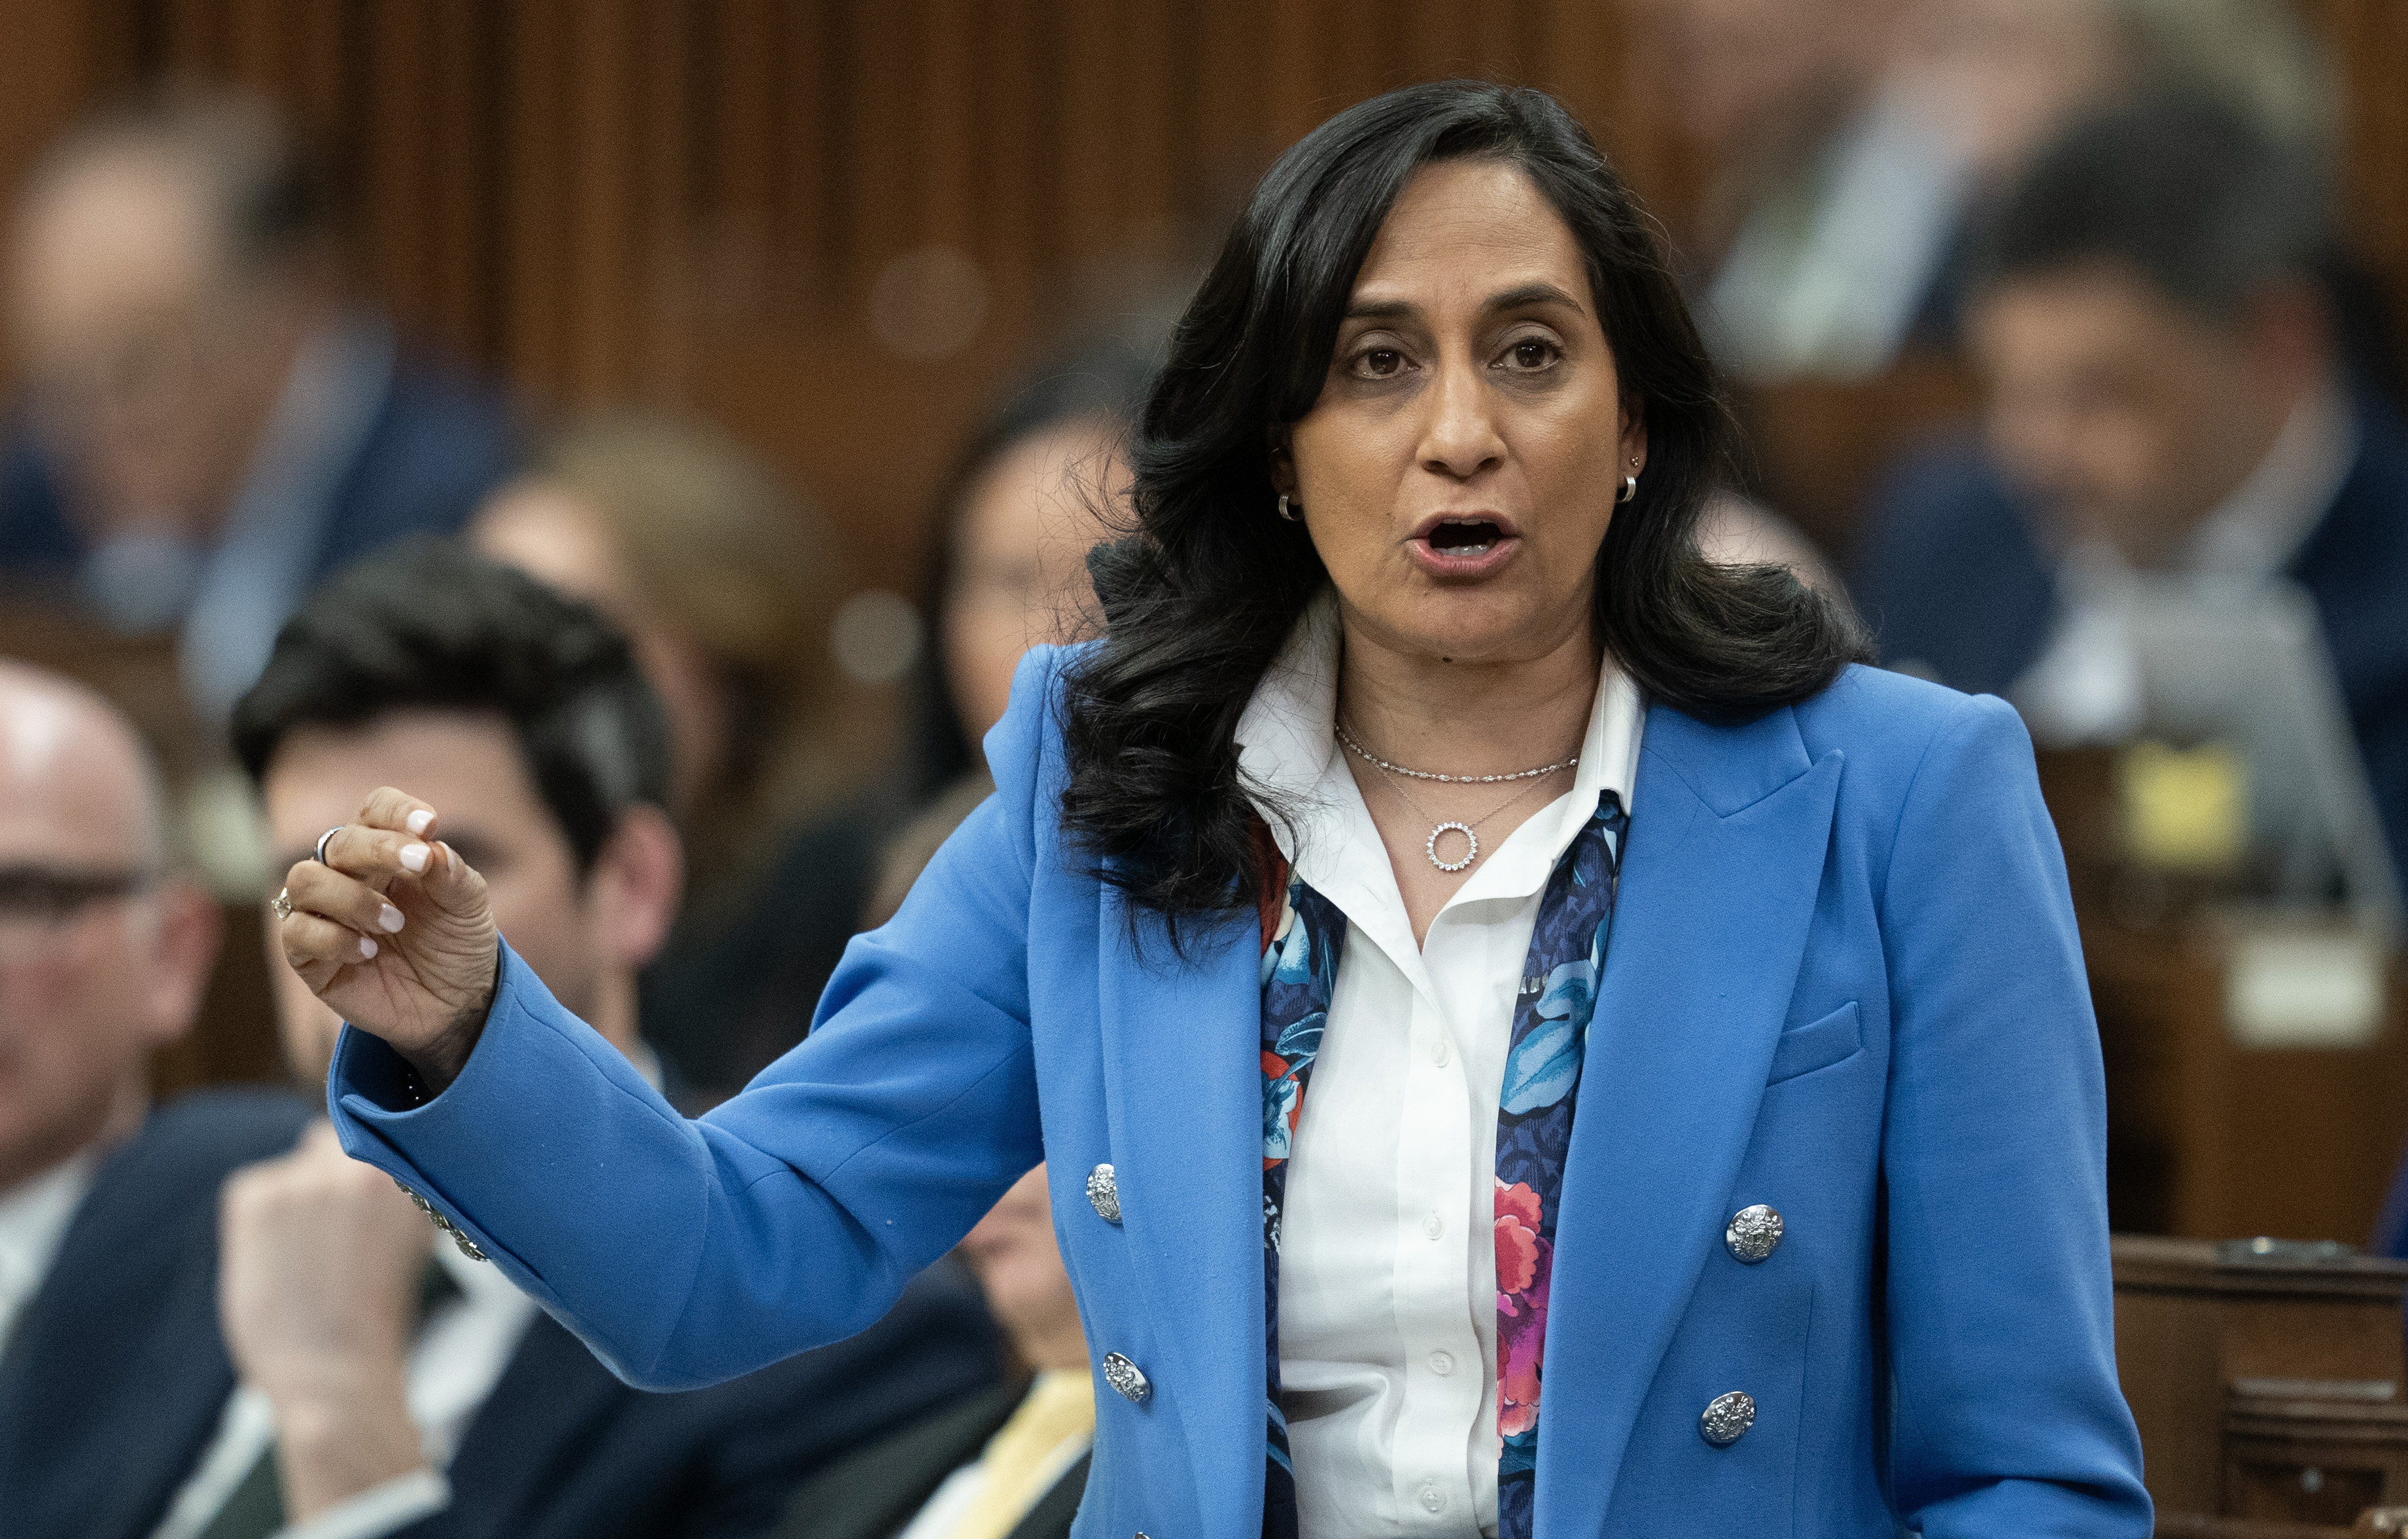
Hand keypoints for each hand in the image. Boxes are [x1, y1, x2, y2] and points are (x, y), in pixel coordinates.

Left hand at [219, 1121, 432, 1518]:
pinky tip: (278, 1260)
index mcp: (410, 1173)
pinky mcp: (257, 1197)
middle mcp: (361, 1164)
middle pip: (331, 1142)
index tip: (360, 1200)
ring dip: (295, 1196)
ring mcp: (307, 1178)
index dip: (364, 1168)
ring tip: (304, 1253)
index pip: (379, 1133)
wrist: (335, 1374)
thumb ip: (394, 1194)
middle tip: (330, 1231)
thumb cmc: (377, 1318)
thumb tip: (378, 1161)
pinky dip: (258, 1218)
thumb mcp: (413, 1238)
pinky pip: (254, 1187)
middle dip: (329, 1175)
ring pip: (294, 1166)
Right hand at [278, 787, 497, 1088]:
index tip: (428, 825)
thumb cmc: (457, 944)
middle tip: (420, 866)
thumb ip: (450, 872)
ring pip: (304, 880)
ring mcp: (323, 914)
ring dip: (352, 897)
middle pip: (339, 842)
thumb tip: (429, 847)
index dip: (395, 811)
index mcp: (387, 852)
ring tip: (395, 923)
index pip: (374, 811)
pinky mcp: (309, 957)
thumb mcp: (468, 905)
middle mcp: (347, 875)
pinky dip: (334, 938)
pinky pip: (296, 932)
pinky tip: (370, 952)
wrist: (457, 1004)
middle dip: (379, 849)